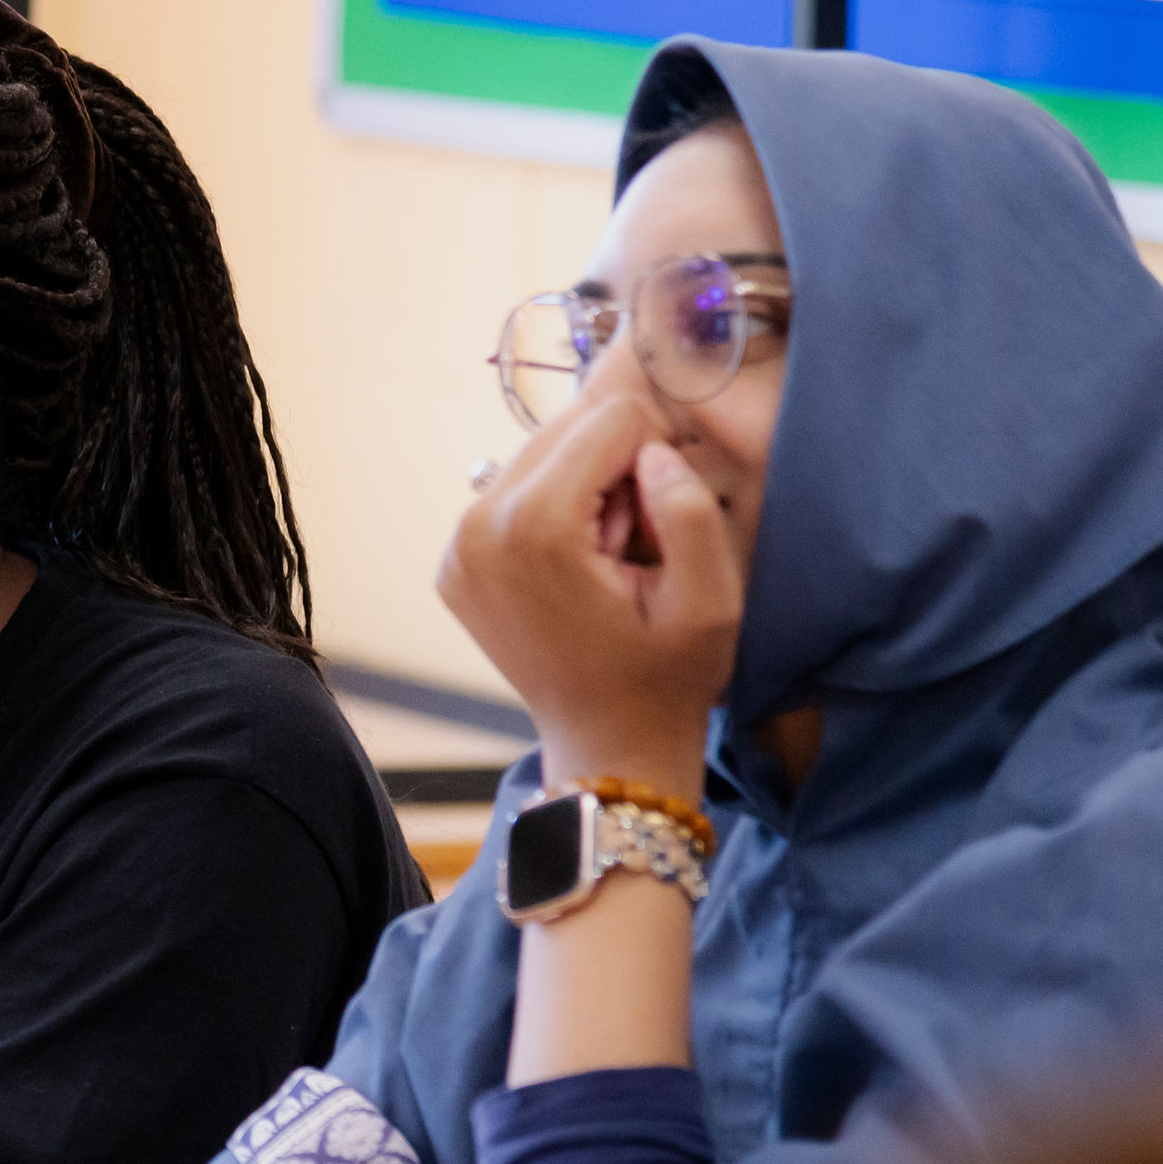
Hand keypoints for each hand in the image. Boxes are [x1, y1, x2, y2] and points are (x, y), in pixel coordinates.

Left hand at [436, 395, 740, 793]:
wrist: (608, 744)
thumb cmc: (666, 677)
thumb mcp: (709, 600)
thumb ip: (688, 509)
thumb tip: (652, 452)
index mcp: (534, 527)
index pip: (610, 419)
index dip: (657, 456)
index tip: (659, 522)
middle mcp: (476, 525)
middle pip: (565, 428)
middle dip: (613, 471)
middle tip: (629, 545)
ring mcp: (455, 545)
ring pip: (539, 455)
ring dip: (584, 489)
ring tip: (603, 560)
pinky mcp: (453, 561)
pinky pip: (514, 492)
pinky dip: (553, 511)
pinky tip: (574, 568)